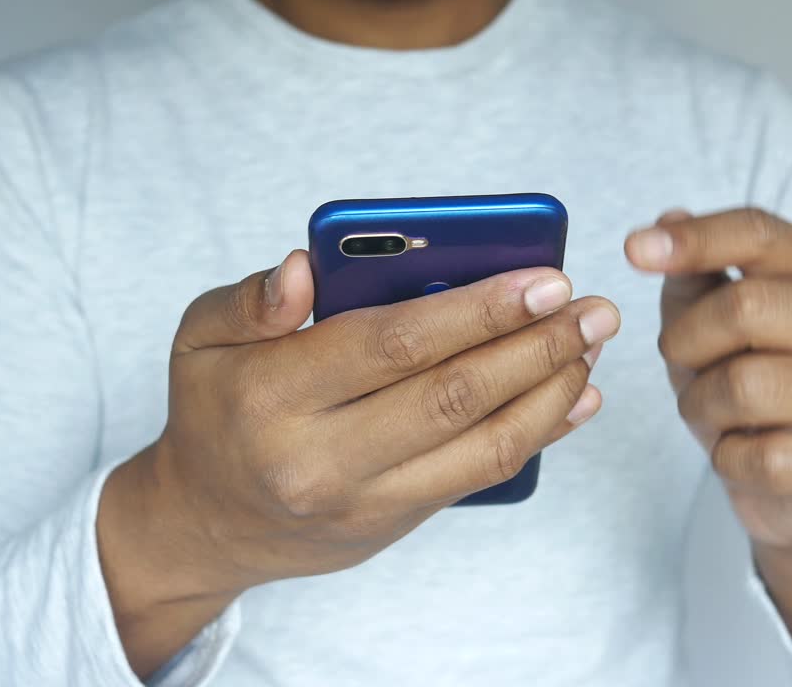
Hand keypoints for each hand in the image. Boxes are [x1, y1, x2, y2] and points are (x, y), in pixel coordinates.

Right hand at [98, 250, 619, 674]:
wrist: (205, 524)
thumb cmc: (214, 410)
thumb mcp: (199, 338)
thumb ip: (251, 300)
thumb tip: (306, 267)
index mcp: (273, 396)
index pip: (391, 345)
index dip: (477, 310)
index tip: (544, 278)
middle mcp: (321, 458)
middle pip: (451, 396)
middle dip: (535, 347)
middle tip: (592, 308)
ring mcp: (364, 500)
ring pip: (480, 445)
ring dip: (551, 392)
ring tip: (592, 345)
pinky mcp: (395, 522)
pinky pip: (478, 475)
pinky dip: (535, 433)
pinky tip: (572, 397)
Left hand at [625, 207, 791, 651]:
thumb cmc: (759, 391)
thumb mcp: (716, 326)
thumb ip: (695, 276)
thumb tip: (668, 220)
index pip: (761, 235)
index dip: (694, 239)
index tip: (634, 249)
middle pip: (745, 307)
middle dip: (687, 340)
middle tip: (683, 363)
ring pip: (744, 385)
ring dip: (701, 405)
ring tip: (716, 413)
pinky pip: (752, 453)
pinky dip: (727, 457)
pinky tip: (745, 453)